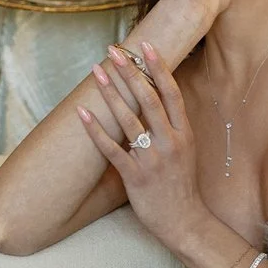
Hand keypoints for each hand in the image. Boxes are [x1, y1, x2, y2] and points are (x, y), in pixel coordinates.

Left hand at [77, 42, 207, 250]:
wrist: (184, 222)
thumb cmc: (181, 187)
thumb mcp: (184, 152)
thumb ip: (172, 128)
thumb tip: (154, 103)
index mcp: (184, 134)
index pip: (172, 94)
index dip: (159, 68)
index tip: (146, 46)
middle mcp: (170, 142)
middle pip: (149, 99)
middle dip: (130, 72)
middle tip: (114, 51)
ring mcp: (153, 159)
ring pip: (129, 119)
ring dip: (111, 92)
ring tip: (97, 71)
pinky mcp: (135, 176)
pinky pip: (111, 149)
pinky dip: (96, 130)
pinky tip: (82, 113)